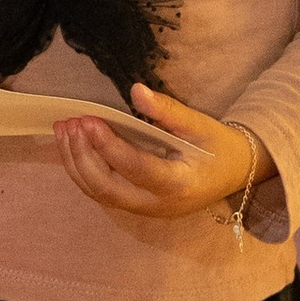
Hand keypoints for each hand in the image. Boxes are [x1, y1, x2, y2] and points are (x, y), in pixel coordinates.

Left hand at [58, 85, 273, 225]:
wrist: (235, 172)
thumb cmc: (219, 147)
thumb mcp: (200, 125)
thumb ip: (167, 110)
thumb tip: (136, 90)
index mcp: (178, 184)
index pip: (136, 168)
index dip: (109, 146)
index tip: (88, 121)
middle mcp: (157, 204)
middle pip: (108, 188)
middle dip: (83, 156)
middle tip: (70, 124)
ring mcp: (145, 210)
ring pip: (100, 193)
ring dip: (76, 163)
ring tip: (63, 131)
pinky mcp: (137, 206)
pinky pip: (103, 192)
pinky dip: (84, 171)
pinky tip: (72, 148)